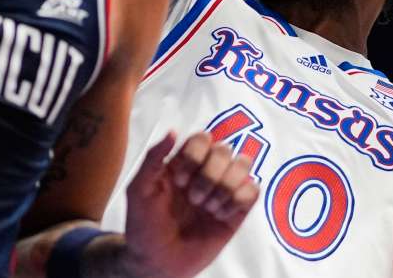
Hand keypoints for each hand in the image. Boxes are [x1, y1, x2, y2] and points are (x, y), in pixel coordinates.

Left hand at [122, 131, 259, 277]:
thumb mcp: (138, 189)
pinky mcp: (237, 211)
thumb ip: (153, 158)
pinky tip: (220, 215)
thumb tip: (173, 130)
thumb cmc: (144, 225)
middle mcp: (206, 171)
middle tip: (193, 199)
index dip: (195, 156)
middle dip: (209, 175)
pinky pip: (253, 190)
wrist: (156, 262)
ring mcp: (223, 190)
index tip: (179, 182)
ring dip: (226, 186)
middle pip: (225, 149)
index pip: (203, 138)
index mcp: (183, 162)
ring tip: (208, 208)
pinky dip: (238, 200)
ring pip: (244, 164)